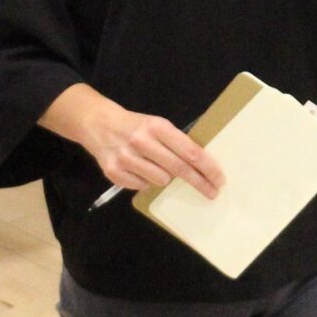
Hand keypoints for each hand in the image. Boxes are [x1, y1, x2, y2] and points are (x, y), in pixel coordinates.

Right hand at [78, 98, 223, 196]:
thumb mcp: (156, 125)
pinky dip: (145, 182)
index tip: (219, 179)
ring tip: (157, 167)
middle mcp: (141, 141)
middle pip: (179, 168)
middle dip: (199, 182)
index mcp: (156, 126)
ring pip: (160, 180)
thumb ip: (174, 142)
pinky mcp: (113, 172)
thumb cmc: (135, 126)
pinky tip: (139, 170)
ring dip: (165, 178)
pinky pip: (141, 187)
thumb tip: (200, 165)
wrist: (97, 123)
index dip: (207, 167)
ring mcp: (126, 158)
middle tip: (212, 192)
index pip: (189, 151)